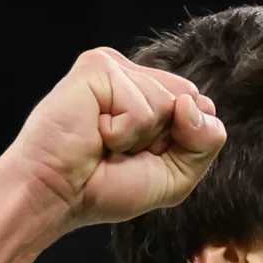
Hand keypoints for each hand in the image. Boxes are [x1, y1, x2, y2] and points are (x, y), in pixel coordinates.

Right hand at [3, 47, 226, 229]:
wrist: (56, 196)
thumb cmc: (104, 188)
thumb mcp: (176, 175)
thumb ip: (205, 141)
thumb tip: (194, 103)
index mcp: (150, 94)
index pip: (199, 106)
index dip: (181, 142)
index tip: (139, 157)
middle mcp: (134, 75)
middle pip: (189, 99)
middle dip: (163, 139)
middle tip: (120, 151)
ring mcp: (115, 67)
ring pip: (168, 102)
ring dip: (138, 138)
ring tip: (103, 142)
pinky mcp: (97, 66)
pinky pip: (142, 106)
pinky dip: (122, 133)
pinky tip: (95, 132)